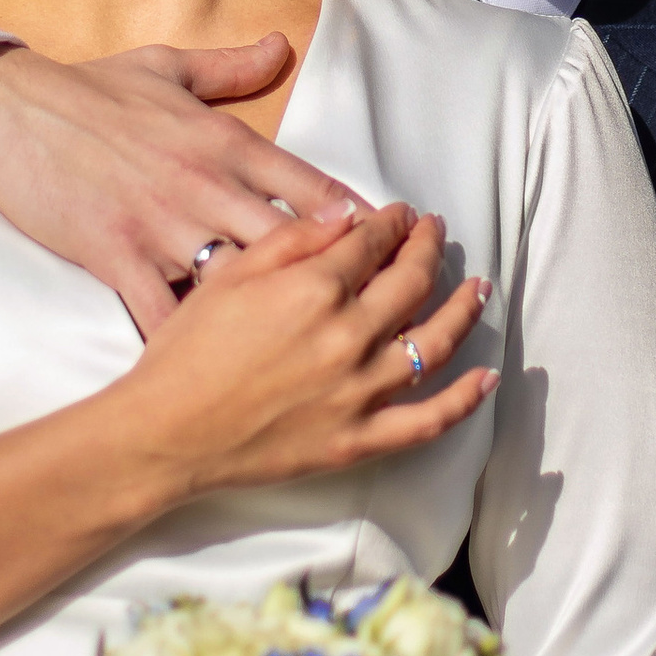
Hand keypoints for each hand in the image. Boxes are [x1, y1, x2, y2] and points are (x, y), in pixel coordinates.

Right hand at [0, 38, 366, 335]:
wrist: (9, 109)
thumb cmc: (90, 88)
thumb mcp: (168, 66)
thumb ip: (232, 67)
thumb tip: (280, 46)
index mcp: (226, 141)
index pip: (311, 187)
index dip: (356, 227)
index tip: (391, 256)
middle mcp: (206, 186)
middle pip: (292, 246)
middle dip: (330, 283)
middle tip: (366, 321)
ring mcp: (163, 225)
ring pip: (238, 286)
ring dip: (270, 322)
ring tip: (310, 360)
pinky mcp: (117, 256)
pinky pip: (163, 312)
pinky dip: (190, 344)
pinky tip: (216, 376)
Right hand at [112, 202, 492, 505]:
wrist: (166, 434)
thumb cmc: (187, 352)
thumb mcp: (230, 276)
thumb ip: (293, 241)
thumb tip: (348, 216)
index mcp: (314, 289)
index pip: (374, 243)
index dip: (393, 223)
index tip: (401, 215)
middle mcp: (348, 336)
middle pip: (411, 282)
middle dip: (429, 249)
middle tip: (435, 233)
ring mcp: (360, 392)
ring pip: (434, 343)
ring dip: (464, 309)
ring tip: (478, 288)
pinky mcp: (360, 440)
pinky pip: (429, 420)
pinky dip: (465, 399)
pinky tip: (488, 377)